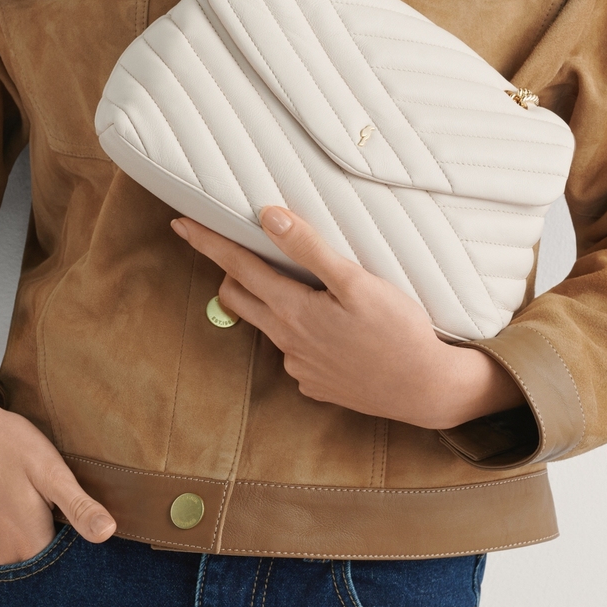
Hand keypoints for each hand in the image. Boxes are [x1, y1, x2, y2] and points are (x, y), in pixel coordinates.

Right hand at [0, 376, 115, 563]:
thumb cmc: (1, 442)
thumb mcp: (49, 469)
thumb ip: (78, 507)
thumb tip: (108, 533)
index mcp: (30, 544)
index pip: (67, 565)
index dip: (77, 545)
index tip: (75, 521)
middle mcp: (2, 558)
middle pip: (41, 565)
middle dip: (53, 546)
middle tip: (48, 506)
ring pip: (16, 561)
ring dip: (27, 545)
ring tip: (27, 508)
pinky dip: (4, 541)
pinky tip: (6, 512)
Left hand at [171, 207, 522, 429]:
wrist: (426, 389)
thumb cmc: (398, 330)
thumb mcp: (357, 282)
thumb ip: (310, 249)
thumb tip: (268, 217)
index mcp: (292, 310)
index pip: (237, 267)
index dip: (207, 243)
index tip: (179, 224)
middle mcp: (287, 341)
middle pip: (239, 299)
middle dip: (232, 273)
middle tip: (242, 252)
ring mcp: (299, 368)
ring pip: (270, 327)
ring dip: (274, 305)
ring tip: (309, 292)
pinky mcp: (316, 385)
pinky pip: (297, 354)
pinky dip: (304, 336)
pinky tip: (336, 332)